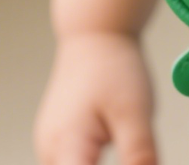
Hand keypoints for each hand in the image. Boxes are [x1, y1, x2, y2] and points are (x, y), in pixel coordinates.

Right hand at [34, 32, 156, 164]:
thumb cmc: (115, 68)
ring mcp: (50, 148)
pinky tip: (121, 157)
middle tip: (137, 157)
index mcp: (66, 148)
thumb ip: (139, 155)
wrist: (96, 35)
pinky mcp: (58, 142)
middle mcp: (49, 153)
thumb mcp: (136, 112)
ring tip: (132, 153)